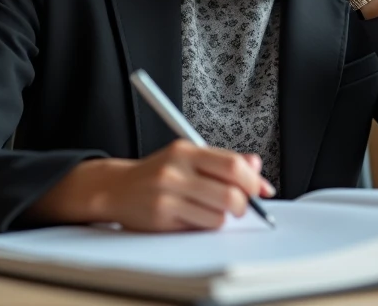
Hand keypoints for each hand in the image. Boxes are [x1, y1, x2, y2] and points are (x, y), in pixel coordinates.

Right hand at [28, 140, 275, 231]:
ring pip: (218, 215)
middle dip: (244, 204)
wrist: (116, 189)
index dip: (253, 181)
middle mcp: (175, 170)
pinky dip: (206, 225)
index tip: (261, 190)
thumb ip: (223, 161)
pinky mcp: (161, 217)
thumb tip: (257, 168)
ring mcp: (167, 195)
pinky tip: (194, 217)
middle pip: (230, 193)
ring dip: (223, 217)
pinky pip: (200, 227)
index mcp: (185, 151)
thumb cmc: (157, 173)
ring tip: (210, 210)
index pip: (232, 165)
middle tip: (241, 206)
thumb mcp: (188, 158)